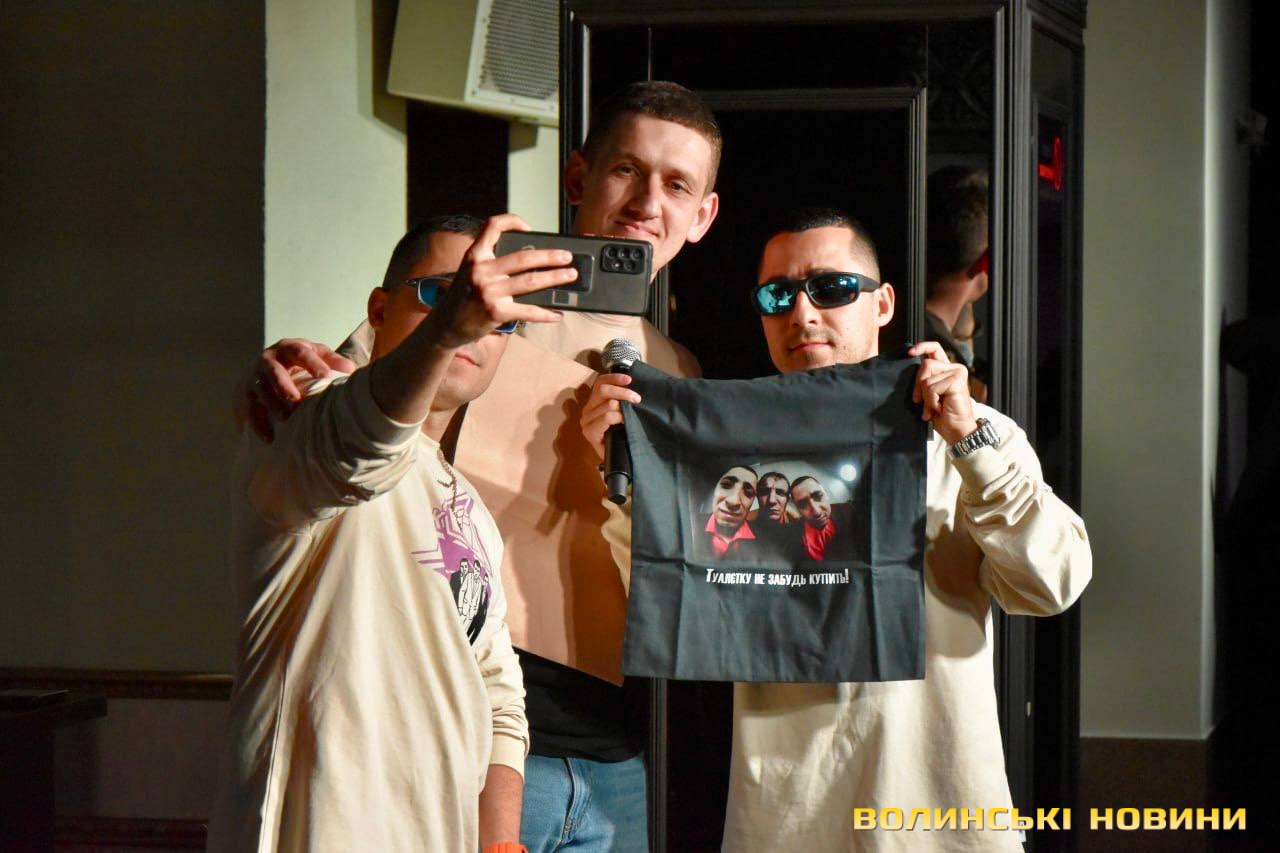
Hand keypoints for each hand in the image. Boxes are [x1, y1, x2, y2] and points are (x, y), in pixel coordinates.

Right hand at [233, 339, 355, 441]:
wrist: (266, 364)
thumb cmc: (298, 360)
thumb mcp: (315, 354)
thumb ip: (332, 360)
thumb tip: (350, 369)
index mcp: (288, 348)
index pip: (300, 352)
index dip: (312, 363)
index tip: (325, 376)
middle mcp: (268, 359)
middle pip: (273, 371)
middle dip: (283, 385)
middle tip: (295, 400)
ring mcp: (254, 377)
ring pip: (260, 390)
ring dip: (272, 405)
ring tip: (285, 419)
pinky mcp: (245, 394)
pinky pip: (249, 410)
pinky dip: (257, 424)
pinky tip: (269, 438)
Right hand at [423, 214, 574, 348]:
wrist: (444, 325)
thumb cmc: (462, 296)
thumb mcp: (470, 271)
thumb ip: (492, 263)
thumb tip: (532, 260)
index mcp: (474, 256)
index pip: (492, 226)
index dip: (512, 221)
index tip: (530, 228)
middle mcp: (482, 271)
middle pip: (523, 257)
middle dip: (550, 256)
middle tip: (567, 256)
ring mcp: (489, 292)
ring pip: (530, 281)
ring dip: (555, 278)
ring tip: (570, 275)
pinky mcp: (497, 312)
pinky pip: (528, 311)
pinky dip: (546, 313)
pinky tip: (557, 313)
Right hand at [580, 372, 641, 460]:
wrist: (618, 460)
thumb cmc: (621, 435)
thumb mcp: (622, 413)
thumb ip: (622, 400)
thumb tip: (633, 386)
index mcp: (594, 402)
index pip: (600, 382)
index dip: (614, 378)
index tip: (629, 379)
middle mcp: (587, 409)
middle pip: (603, 390)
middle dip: (623, 392)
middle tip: (637, 399)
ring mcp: (586, 421)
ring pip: (608, 404)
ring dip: (624, 407)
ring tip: (632, 414)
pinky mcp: (589, 432)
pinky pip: (606, 417)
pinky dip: (618, 417)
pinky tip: (625, 422)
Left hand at [907, 340, 976, 444]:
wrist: (957, 431)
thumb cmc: (943, 415)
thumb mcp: (929, 394)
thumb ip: (924, 380)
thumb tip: (910, 369)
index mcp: (947, 369)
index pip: (934, 349)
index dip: (921, 347)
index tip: (910, 353)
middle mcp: (954, 368)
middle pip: (925, 364)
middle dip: (918, 385)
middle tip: (922, 402)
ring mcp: (957, 373)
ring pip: (926, 379)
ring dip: (926, 397)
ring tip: (934, 408)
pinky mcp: (957, 381)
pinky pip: (931, 388)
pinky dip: (931, 401)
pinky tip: (939, 408)